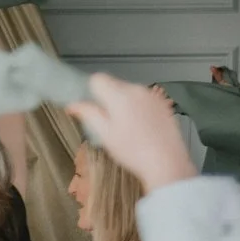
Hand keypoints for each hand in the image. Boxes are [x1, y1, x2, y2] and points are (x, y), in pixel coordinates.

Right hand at [67, 73, 195, 192]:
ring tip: (127, 128)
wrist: (166, 162)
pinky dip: (138, 108)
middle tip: (109, 124)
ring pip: (129, 92)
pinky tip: (141, 128)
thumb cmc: (132, 150)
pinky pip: (143, 99)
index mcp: (120, 95)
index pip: (98, 79)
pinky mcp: (162, 104)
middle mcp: (137, 89)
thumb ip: (88, 114)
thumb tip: (72, 104)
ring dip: (123, 103)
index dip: (91, 92)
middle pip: (114, 84)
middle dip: (108, 99)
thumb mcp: (105, 134)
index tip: (92, 108)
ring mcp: (152, 96)